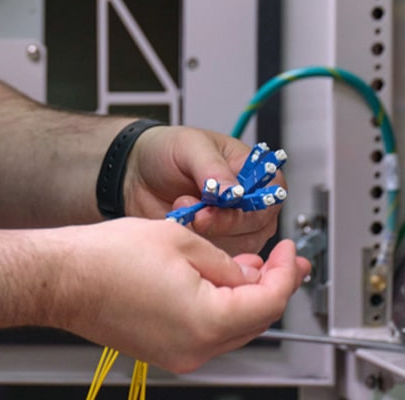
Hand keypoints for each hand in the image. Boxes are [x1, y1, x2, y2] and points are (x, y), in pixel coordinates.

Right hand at [48, 217, 309, 372]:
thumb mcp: (180, 239)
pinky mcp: (162, 350)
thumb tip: (246, 273)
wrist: (64, 278)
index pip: (269, 301)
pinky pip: (205, 331)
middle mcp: (197, 348)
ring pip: (230, 328)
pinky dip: (217, 307)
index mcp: (207, 321)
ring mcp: (178, 354)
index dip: (286, 273)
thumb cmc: (108, 257)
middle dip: (271, 287)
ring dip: (244, 297)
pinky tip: (212, 280)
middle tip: (282, 260)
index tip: (291, 251)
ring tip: (246, 264)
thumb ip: (223, 260)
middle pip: (254, 321)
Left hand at [121, 125, 283, 255]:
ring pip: (237, 247)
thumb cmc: (167, 151)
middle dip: (220, 222)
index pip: (268, 199)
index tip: (217, 205)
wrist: (136, 172)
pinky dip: (198, 245)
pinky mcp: (216, 246)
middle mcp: (250, 204)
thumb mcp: (190, 146)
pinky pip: (217, 259)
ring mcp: (234, 229)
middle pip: (255, 228)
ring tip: (182, 209)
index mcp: (255, 173)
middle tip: (194, 209)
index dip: (245, 207)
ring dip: (206, 233)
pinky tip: (183, 225)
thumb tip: (235, 191)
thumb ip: (213, 167)